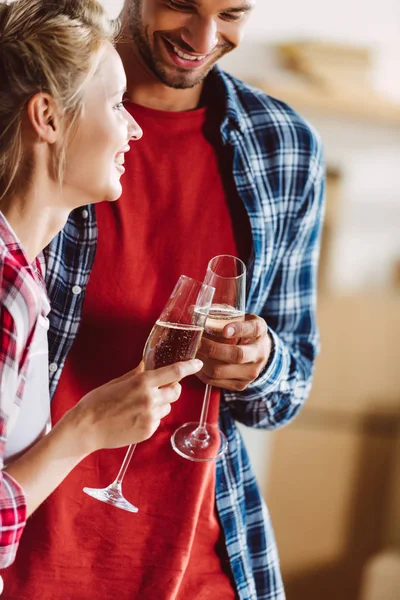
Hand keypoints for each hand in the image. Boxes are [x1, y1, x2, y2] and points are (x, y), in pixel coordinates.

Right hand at [67, 359, 202, 454]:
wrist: (86, 427)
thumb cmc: (98, 401)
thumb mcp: (118, 381)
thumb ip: (137, 373)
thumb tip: (148, 365)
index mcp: (142, 382)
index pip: (174, 371)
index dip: (189, 366)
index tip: (198, 363)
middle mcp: (150, 399)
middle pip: (176, 391)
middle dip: (172, 388)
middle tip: (160, 388)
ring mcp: (150, 416)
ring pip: (167, 407)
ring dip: (161, 404)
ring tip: (139, 406)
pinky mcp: (148, 430)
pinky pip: (158, 420)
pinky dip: (152, 417)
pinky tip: (134, 417)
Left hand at [196, 314, 271, 391]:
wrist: (259, 352)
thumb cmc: (243, 330)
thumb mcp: (239, 317)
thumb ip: (220, 312)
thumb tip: (191, 309)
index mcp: (260, 330)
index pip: (252, 329)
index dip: (238, 329)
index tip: (224, 330)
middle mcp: (259, 353)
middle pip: (236, 355)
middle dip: (211, 348)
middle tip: (197, 341)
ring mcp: (251, 372)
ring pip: (221, 370)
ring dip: (203, 361)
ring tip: (193, 352)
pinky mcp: (240, 385)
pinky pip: (216, 381)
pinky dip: (202, 373)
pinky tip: (196, 363)